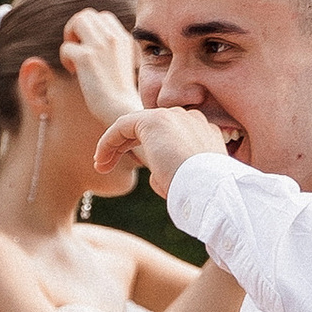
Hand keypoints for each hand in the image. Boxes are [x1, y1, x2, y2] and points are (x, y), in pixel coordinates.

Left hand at [58, 7, 139, 123]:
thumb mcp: (120, 62)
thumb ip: (109, 48)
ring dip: (69, 37)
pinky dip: (66, 59)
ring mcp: (101, 46)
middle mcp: (113, 37)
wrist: (121, 110)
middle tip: (76, 51)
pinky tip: (74, 73)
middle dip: (75, 30)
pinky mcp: (87, 58)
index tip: (89, 49)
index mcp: (124, 38)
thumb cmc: (118, 92)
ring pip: (78, 21)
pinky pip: (66, 47)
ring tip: (74, 58)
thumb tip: (87, 41)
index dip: (90, 30)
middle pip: (87, 15)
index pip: (102, 17)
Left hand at [92, 102, 230, 199]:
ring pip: (135, 124)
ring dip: (116, 145)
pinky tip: (100, 159)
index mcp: (205, 132)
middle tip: (109, 164)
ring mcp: (174, 116)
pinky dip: (108, 141)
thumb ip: (176, 174)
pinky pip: (123, 126)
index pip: (171, 132)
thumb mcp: (192, 184)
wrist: (211, 190)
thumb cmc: (203, 195)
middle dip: (128, 144)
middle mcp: (191, 118)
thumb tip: (159, 178)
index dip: (149, 147)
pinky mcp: (154, 120)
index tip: (139, 168)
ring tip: (101, 165)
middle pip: (151, 126)